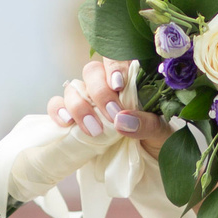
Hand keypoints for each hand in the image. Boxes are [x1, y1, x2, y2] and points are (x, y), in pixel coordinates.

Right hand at [47, 57, 172, 156]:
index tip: (118, 86)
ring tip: (94, 130)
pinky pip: (57, 105)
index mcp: (130, 80)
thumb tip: (122, 120)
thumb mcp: (160, 133)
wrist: (143, 159)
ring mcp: (87, 100)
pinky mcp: (73, 117)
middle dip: (99, 92)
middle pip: (92, 71)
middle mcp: (105, 85)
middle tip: (111, 115)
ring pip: (73, 87)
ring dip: (79, 106)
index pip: (117, 58)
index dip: (114, 66)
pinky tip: (67, 123)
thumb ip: (146, 124)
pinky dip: (58, 111)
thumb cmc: (155, 139)